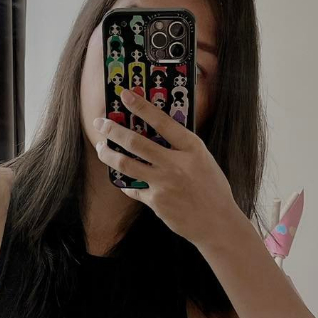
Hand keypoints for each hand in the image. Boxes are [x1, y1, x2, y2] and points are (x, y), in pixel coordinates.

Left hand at [93, 87, 241, 251]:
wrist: (217, 222)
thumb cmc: (212, 189)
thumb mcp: (203, 160)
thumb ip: (182, 148)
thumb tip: (156, 134)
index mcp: (192, 148)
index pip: (162, 121)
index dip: (141, 106)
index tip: (125, 95)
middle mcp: (176, 164)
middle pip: (135, 142)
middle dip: (113, 130)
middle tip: (100, 123)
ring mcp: (163, 184)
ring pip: (125, 164)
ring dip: (108, 154)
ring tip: (101, 148)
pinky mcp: (155, 202)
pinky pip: (133, 188)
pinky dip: (125, 182)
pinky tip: (121, 178)